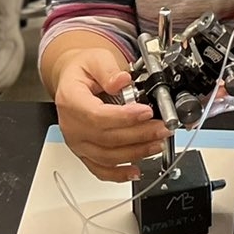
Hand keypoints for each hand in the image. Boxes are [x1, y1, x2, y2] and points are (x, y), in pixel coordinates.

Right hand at [53, 59, 167, 181]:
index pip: (98, 116)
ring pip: (107, 157)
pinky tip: (135, 171)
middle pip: (107, 138)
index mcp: (71, 101)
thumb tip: (122, 80)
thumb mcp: (95, 58)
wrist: (72, 80)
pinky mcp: (84, 152)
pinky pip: (100, 169)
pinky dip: (118, 174)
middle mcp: (72, 126)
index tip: (146, 112)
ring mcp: (78, 143)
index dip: (124, 118)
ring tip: (157, 143)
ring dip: (135, 153)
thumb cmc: (82, 70)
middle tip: (162, 128)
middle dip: (139, 135)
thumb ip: (108, 69)